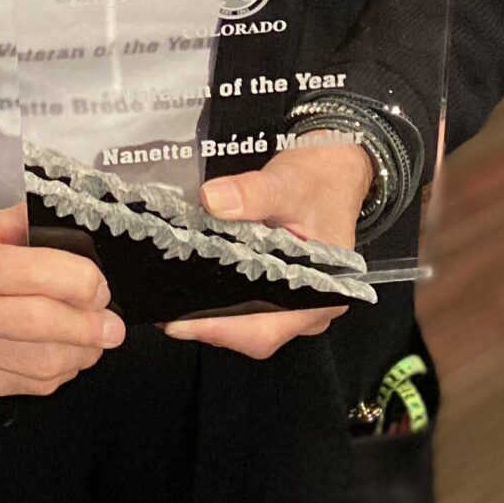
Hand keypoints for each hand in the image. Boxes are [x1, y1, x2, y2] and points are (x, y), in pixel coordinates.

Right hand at [0, 198, 124, 396]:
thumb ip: (26, 224)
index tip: (100, 285)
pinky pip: (26, 384)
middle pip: (37, 324)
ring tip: (97, 337)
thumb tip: (81, 232)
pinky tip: (67, 352)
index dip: (76, 281)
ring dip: (80, 352)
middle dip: (88, 325)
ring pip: (37, 362)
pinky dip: (58, 371)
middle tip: (113, 322)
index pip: (27, 276)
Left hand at [160, 137, 368, 359]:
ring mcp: (295, 301)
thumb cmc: (321, 181)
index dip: (221, 330)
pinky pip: (250, 306)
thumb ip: (252, 193)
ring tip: (176, 299)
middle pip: (254, 333)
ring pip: (250, 324)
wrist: (334, 169)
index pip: (266, 329)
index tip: (182, 322)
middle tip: (168, 311)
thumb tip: (213, 200)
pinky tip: (197, 286)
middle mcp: (310, 306)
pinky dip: (222, 300)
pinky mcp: (280, 289)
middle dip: (210, 326)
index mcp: (322, 294)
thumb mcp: (286, 182)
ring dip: (214, 315)